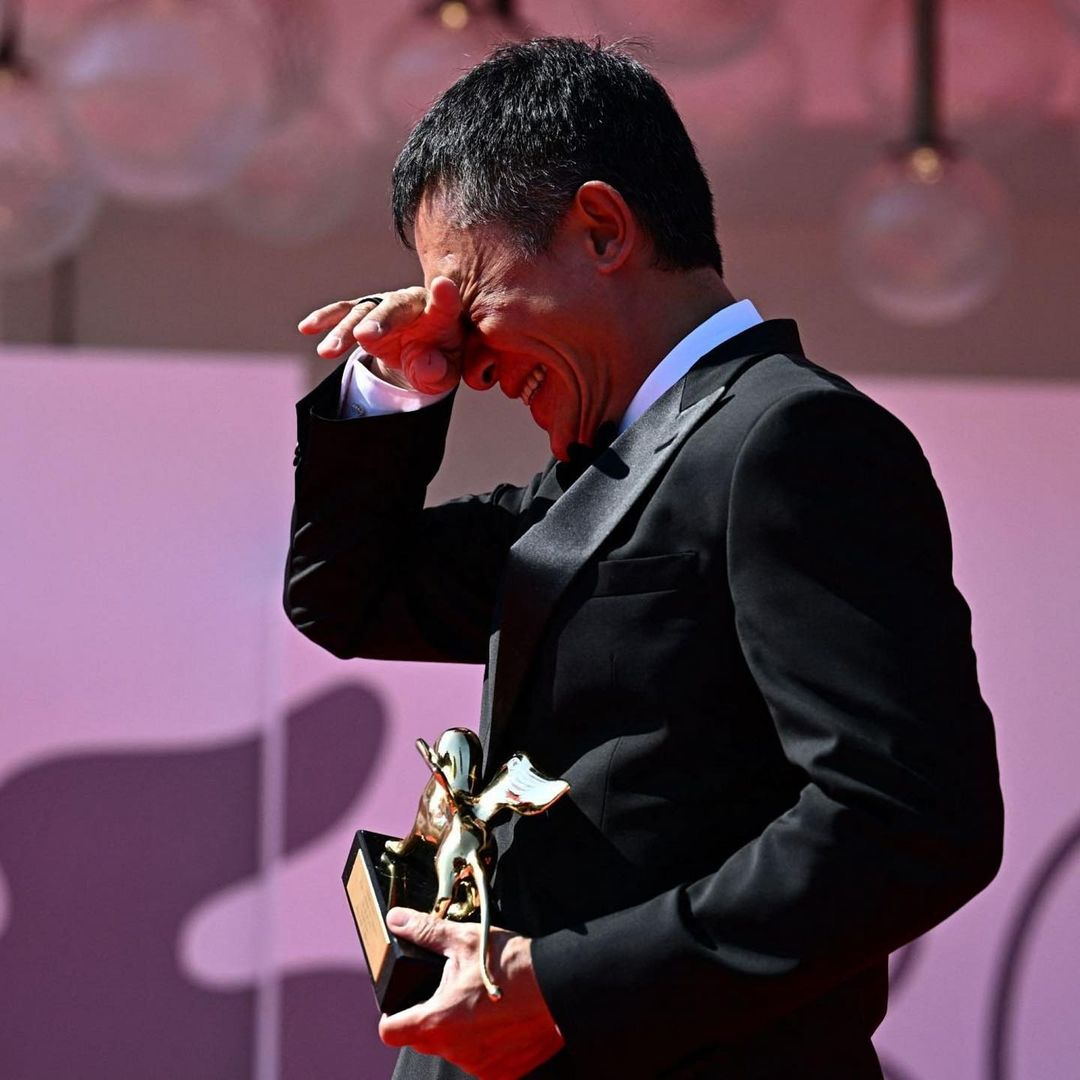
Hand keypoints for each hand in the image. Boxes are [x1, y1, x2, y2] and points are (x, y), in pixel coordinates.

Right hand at [297, 277, 464, 393]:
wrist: (421, 351)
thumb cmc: (438, 359)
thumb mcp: (444, 373)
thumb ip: (438, 371)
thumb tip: (423, 365)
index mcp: (440, 313)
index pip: (445, 304)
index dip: (444, 296)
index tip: (443, 286)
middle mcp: (410, 302)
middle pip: (395, 307)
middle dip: (379, 320)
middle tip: (364, 337)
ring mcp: (384, 305)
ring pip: (363, 312)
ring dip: (344, 331)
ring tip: (327, 352)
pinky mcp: (363, 312)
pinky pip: (343, 313)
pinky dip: (325, 319)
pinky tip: (307, 327)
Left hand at [379, 907, 564, 1079]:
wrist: (559, 986)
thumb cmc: (511, 964)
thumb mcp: (463, 940)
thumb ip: (424, 932)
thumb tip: (398, 920)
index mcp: (436, 1021)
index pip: (390, 1031)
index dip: (391, 1016)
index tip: (402, 1005)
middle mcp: (453, 1050)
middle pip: (423, 1039)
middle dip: (432, 1018)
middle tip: (453, 992)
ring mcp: (479, 1065)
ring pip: (454, 1050)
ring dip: (460, 1032)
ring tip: (482, 1003)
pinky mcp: (502, 1074)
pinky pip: (482, 1061)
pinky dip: (486, 1045)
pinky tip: (501, 1021)